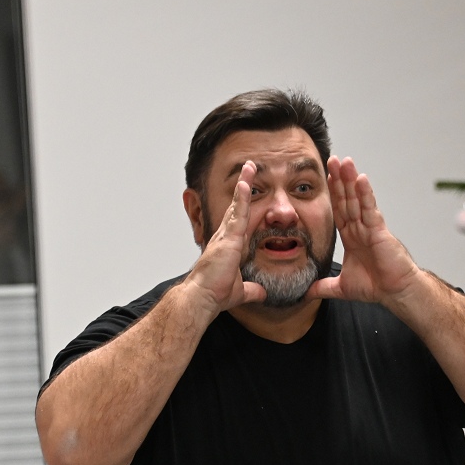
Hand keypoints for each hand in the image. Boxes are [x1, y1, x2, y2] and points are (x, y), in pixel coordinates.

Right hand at [184, 161, 266, 310]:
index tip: (249, 191)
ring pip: (237, 204)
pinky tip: (246, 183)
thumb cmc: (214, 294)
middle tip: (249, 168)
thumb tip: (262, 294)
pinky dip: (242, 197)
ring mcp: (225, 235)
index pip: (239, 220)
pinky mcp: (228, 238)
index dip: (243, 204)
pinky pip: (238, 213)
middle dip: (243, 186)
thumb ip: (250, 290)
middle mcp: (224, 236)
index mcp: (228, 245)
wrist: (202, 298)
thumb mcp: (239, 291)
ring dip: (244, 184)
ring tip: (250, 166)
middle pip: (237, 206)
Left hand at [307, 156, 418, 304]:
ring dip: (351, 180)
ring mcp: (370, 227)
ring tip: (345, 161)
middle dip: (339, 180)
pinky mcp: (379, 231)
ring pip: (358, 200)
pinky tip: (361, 179)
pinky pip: (370, 210)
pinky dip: (365, 194)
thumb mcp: (341, 287)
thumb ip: (323, 287)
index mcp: (351, 236)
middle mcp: (360, 228)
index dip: (331, 194)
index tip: (324, 177)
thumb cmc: (376, 286)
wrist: (395, 293)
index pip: (338, 210)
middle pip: (347, 199)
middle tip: (332, 159)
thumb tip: (306, 293)